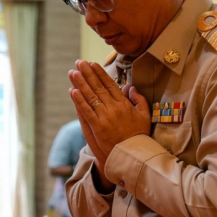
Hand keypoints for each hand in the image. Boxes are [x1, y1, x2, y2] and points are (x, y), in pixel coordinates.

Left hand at [69, 60, 150, 180]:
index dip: (100, 73)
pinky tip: (72, 91)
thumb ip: (139, 100)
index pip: (110, 84)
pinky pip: (86, 111)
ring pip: (90, 97)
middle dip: (87, 74)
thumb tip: (130, 87)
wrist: (133, 154)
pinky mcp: (97, 127)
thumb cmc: (139, 135)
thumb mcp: (144, 115)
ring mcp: (104, 118)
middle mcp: (114, 108)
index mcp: (124, 104)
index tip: (92, 64)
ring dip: (80, 83)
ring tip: (72, 72)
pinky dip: (79, 101)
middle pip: (98, 87)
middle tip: (79, 62)